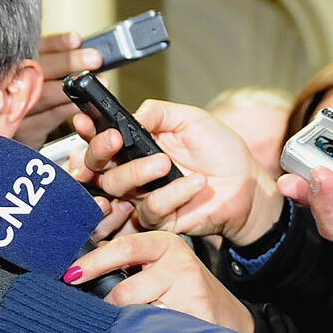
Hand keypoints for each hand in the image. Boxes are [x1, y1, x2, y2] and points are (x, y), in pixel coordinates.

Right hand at [15, 32, 101, 146]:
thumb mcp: (44, 74)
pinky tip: (83, 103)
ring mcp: (14, 108)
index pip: (35, 48)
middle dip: (67, 62)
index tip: (76, 40)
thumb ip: (60, 62)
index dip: (56, 43)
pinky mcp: (25, 129)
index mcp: (17, 63)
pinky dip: (68, 108)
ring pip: (42, 94)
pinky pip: (48, 117)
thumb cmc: (38, 97)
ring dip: (73, 87)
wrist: (21, 131)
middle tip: (94, 58)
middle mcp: (10, 83)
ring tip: (98, 81)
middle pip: (36, 69)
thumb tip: (90, 53)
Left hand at [66, 230, 253, 332]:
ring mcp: (190, 288)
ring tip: (142, 323)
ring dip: (131, 324)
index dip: (93, 263)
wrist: (227, 318)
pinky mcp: (197, 315)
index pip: (122, 248)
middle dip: (110, 308)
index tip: (70, 276)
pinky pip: (155, 330)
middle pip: (124, 291)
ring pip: (137, 314)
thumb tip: (77, 271)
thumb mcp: (154, 268)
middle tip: (106, 315)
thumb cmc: (180, 292)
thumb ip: (123, 264)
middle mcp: (179, 261)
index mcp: (163, 243)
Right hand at [80, 99, 281, 243]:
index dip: (87, 131)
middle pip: (95, 166)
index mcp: (137, 145)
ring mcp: (142, 196)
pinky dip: (173, 193)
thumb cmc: (222, 152)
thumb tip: (131, 116)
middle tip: (115, 140)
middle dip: (99, 151)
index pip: (101, 138)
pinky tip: (195, 183)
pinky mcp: (158, 219)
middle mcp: (133, 171)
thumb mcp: (192, 119)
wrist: (248, 186)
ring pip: (116, 187)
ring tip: (166, 162)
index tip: (84, 120)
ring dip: (138, 171)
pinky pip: (150, 208)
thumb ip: (159, 112)